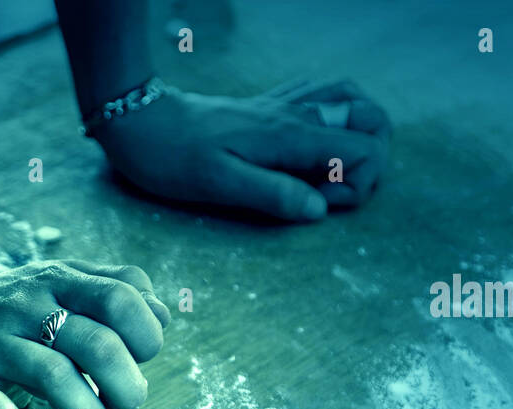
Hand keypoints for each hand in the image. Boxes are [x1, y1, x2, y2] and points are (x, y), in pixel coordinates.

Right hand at [0, 260, 169, 408]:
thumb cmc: (4, 311)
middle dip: (127, 386)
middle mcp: (25, 305)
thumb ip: (112, 290)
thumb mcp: (56, 283)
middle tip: (124, 405)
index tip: (139, 360)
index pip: (123, 298)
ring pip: (54, 376)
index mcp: (57, 280)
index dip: (146, 336)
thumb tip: (164, 315)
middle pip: (98, 343)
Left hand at [94, 78, 390, 221]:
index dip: (358, 183)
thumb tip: (319, 209)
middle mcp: (295, 115)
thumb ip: (273, 194)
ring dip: (358, 135)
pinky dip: (335, 118)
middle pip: (373, 119)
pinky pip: (322, 96)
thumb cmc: (171, 156)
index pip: (365, 149)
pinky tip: (312, 146)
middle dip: (370, 158)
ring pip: (353, 101)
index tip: (321, 203)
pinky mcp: (269, 106)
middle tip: (331, 189)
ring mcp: (284, 106)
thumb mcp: (218, 184)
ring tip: (329, 170)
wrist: (139, 120)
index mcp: (290, 135)